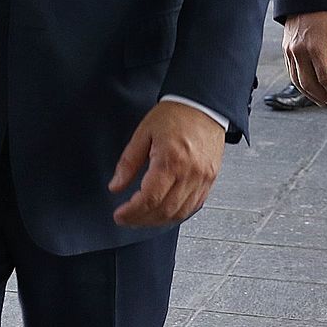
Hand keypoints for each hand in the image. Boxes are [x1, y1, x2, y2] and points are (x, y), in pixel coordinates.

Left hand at [109, 101, 225, 226]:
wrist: (203, 105)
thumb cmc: (176, 114)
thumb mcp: (143, 133)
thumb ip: (128, 162)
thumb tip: (116, 185)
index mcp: (171, 160)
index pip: (150, 199)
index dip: (132, 212)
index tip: (120, 215)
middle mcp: (190, 173)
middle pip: (164, 211)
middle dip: (142, 220)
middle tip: (127, 219)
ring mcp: (203, 179)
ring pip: (180, 213)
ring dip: (158, 221)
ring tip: (142, 217)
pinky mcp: (210, 180)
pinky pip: (194, 206)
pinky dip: (177, 214)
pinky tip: (164, 211)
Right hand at [282, 11, 326, 105]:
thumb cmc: (325, 14)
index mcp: (315, 47)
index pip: (325, 77)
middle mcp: (299, 51)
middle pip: (309, 83)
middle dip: (322, 96)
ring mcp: (290, 52)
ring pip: (297, 81)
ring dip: (310, 94)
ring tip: (322, 101)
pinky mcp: (285, 51)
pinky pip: (291, 73)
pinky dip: (300, 84)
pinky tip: (309, 89)